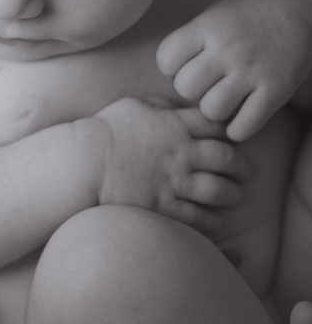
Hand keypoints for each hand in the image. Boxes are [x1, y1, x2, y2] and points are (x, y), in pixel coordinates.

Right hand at [89, 96, 250, 235]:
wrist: (82, 162)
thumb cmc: (104, 130)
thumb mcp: (133, 105)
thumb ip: (162, 105)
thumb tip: (178, 106)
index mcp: (174, 124)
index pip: (216, 124)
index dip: (229, 130)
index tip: (230, 138)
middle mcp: (180, 153)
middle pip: (227, 158)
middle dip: (241, 166)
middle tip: (244, 171)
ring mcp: (173, 181)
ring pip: (219, 190)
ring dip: (232, 194)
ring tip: (235, 196)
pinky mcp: (163, 206)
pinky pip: (199, 217)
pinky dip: (214, 221)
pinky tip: (218, 221)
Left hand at [156, 0, 311, 140]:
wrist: (298, 13)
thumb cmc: (244, 18)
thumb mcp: (212, 17)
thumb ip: (190, 41)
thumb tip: (169, 72)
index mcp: (207, 28)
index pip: (166, 59)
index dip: (170, 69)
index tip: (183, 67)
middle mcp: (227, 49)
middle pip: (186, 88)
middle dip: (190, 92)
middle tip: (204, 86)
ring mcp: (252, 71)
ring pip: (212, 109)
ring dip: (213, 111)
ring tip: (221, 101)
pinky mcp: (276, 90)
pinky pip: (246, 125)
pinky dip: (238, 130)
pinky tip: (238, 121)